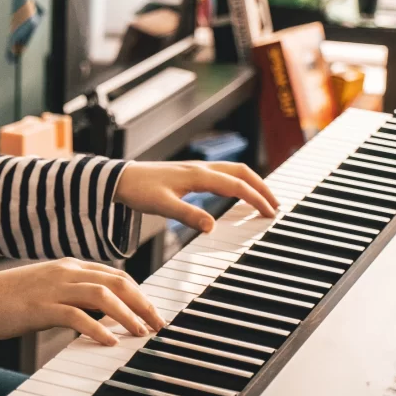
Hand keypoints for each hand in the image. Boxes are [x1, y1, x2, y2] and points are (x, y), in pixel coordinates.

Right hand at [0, 259, 165, 346]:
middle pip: (116, 281)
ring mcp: (53, 288)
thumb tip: (99, 314)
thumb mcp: (46, 291)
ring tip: (141, 333)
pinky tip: (109, 341)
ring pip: (102, 295)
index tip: (153, 312)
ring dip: (127, 314)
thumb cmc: (7, 300)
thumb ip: (72, 297)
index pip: (115, 275)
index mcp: (69, 267)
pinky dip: (96, 327)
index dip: (139, 293)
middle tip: (159, 324)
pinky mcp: (40, 307)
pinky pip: (75, 315)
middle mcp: (65, 272)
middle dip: (142, 303)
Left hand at [114, 160, 278, 232]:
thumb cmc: (139, 190)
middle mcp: (201, 168)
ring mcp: (196, 169)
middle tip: (275, 206)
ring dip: (251, 182)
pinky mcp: (190, 173)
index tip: (269, 213)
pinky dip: (237, 182)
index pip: (236, 185)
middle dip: (262, 187)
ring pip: (233, 171)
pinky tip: (237, 193)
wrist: (120, 178)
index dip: (256, 198)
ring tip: (263, 199)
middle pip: (241, 172)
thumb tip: (212, 227)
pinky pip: (222, 174)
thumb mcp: (163, 206)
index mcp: (198, 175)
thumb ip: (188, 215)